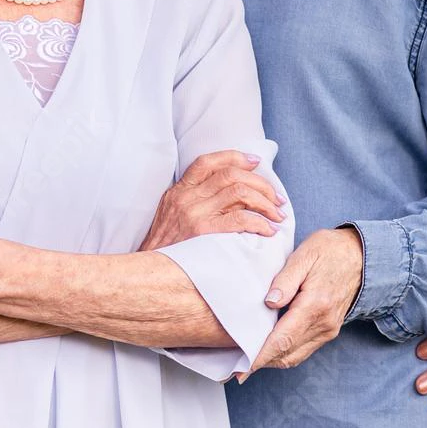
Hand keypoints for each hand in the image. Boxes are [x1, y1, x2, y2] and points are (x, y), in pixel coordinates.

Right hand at [139, 150, 284, 250]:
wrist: (149, 270)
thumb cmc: (165, 248)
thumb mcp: (170, 215)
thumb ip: (191, 201)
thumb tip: (225, 195)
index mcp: (179, 191)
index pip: (207, 162)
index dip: (235, 157)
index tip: (255, 162)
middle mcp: (187, 197)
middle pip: (230, 175)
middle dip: (261, 183)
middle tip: (276, 198)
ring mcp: (195, 213)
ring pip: (239, 192)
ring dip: (265, 202)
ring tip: (277, 214)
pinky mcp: (204, 232)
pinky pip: (240, 219)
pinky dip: (260, 223)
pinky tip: (268, 230)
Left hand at [246, 227, 363, 374]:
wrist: (360, 256)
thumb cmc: (329, 251)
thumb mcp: (304, 255)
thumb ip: (285, 281)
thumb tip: (269, 303)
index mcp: (315, 305)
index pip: (283, 339)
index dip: (261, 356)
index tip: (242, 369)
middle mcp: (323, 324)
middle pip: (287, 353)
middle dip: (261, 363)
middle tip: (237, 370)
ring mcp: (328, 329)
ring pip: (295, 355)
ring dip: (272, 361)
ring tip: (248, 363)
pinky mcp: (329, 330)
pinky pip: (304, 349)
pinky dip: (285, 353)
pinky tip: (269, 350)